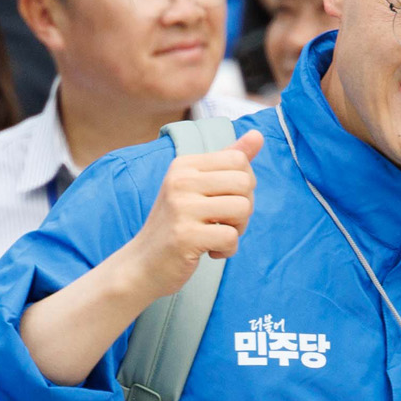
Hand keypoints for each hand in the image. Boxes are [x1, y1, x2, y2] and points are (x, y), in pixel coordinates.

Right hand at [118, 130, 263, 299]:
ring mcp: (181, 208)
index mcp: (184, 165)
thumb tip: (258, 135)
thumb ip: (227, 161)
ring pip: (243, 209)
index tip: (224, 202)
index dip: (244, 185)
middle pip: (245, 183)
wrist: (142, 265)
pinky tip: (210, 252)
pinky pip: (231, 237)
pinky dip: (228, 250)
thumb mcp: (197, 188)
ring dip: (238, 229)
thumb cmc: (176, 226)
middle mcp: (180, 181)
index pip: (238, 160)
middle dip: (245, 208)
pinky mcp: (185, 237)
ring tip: (216, 235)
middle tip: (223, 222)